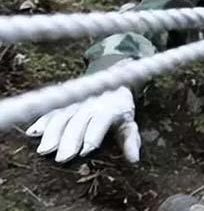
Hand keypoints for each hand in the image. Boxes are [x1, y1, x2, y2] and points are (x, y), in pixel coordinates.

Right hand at [25, 86, 140, 162]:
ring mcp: (75, 102)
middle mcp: (90, 104)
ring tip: (44, 151)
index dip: (92, 136)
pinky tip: (32, 133)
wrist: (111, 81)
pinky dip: (42, 121)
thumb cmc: (120, 109)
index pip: (99, 123)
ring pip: (61, 117)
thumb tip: (134, 159)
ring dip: (51, 133)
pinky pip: (51, 111)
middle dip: (69, 140)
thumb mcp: (129, 123)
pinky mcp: (63, 102)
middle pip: (77, 122)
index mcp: (108, 109)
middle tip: (61, 158)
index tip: (84, 151)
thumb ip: (130, 140)